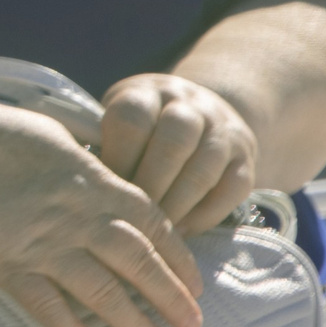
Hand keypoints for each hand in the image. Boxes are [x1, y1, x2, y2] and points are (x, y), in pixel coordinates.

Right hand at [0, 103, 204, 326]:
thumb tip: (104, 172)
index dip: (177, 255)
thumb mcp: (52, 136)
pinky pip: (46, 304)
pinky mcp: (9, 263)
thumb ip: (86, 163)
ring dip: (133, 322)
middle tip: (192, 325)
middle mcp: (77, 215)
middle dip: (170, 296)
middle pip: (138, 261)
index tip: (193, 281)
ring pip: (102, 290)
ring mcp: (44, 242)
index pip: (151, 222)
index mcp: (92, 181)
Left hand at [99, 74, 258, 235]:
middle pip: (172, 142)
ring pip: (203, 168)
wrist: (202, 107)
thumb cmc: (142, 126)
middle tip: (131, 219)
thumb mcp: (118, 118)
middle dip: (150, 186)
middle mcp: (189, 103)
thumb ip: (101, 142)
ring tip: (155, 234)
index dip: (118, 157)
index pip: (133, 117)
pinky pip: (231, 189)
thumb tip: (79, 188)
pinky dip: (205, 215)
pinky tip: (181, 234)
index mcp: (147, 92)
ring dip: (177, 206)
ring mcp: (222, 129)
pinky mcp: (246, 157)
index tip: (104, 191)